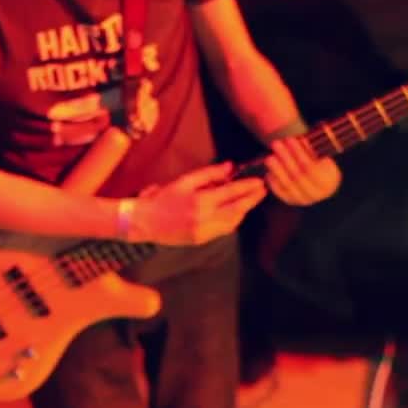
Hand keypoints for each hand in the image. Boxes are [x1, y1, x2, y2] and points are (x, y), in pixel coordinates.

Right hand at [128, 162, 266, 245]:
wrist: (145, 222)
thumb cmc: (162, 198)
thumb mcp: (184, 181)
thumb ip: (209, 174)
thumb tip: (230, 167)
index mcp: (200, 201)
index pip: (231, 193)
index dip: (248, 187)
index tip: (260, 182)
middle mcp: (205, 218)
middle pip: (237, 209)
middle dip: (252, 200)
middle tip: (263, 191)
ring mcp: (204, 232)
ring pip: (233, 222)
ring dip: (244, 210)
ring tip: (251, 199)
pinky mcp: (201, 239)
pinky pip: (223, 230)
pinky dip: (233, 220)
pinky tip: (235, 212)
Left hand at [264, 137, 340, 205]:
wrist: (318, 181)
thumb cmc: (319, 163)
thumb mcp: (320, 155)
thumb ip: (312, 150)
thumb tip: (300, 141)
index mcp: (328, 182)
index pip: (311, 168)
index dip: (299, 153)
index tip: (290, 139)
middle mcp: (316, 194)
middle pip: (298, 176)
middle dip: (285, 158)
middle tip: (276, 144)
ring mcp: (303, 199)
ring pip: (288, 184)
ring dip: (277, 169)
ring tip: (269, 157)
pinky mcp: (291, 201)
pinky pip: (280, 191)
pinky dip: (273, 181)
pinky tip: (268, 171)